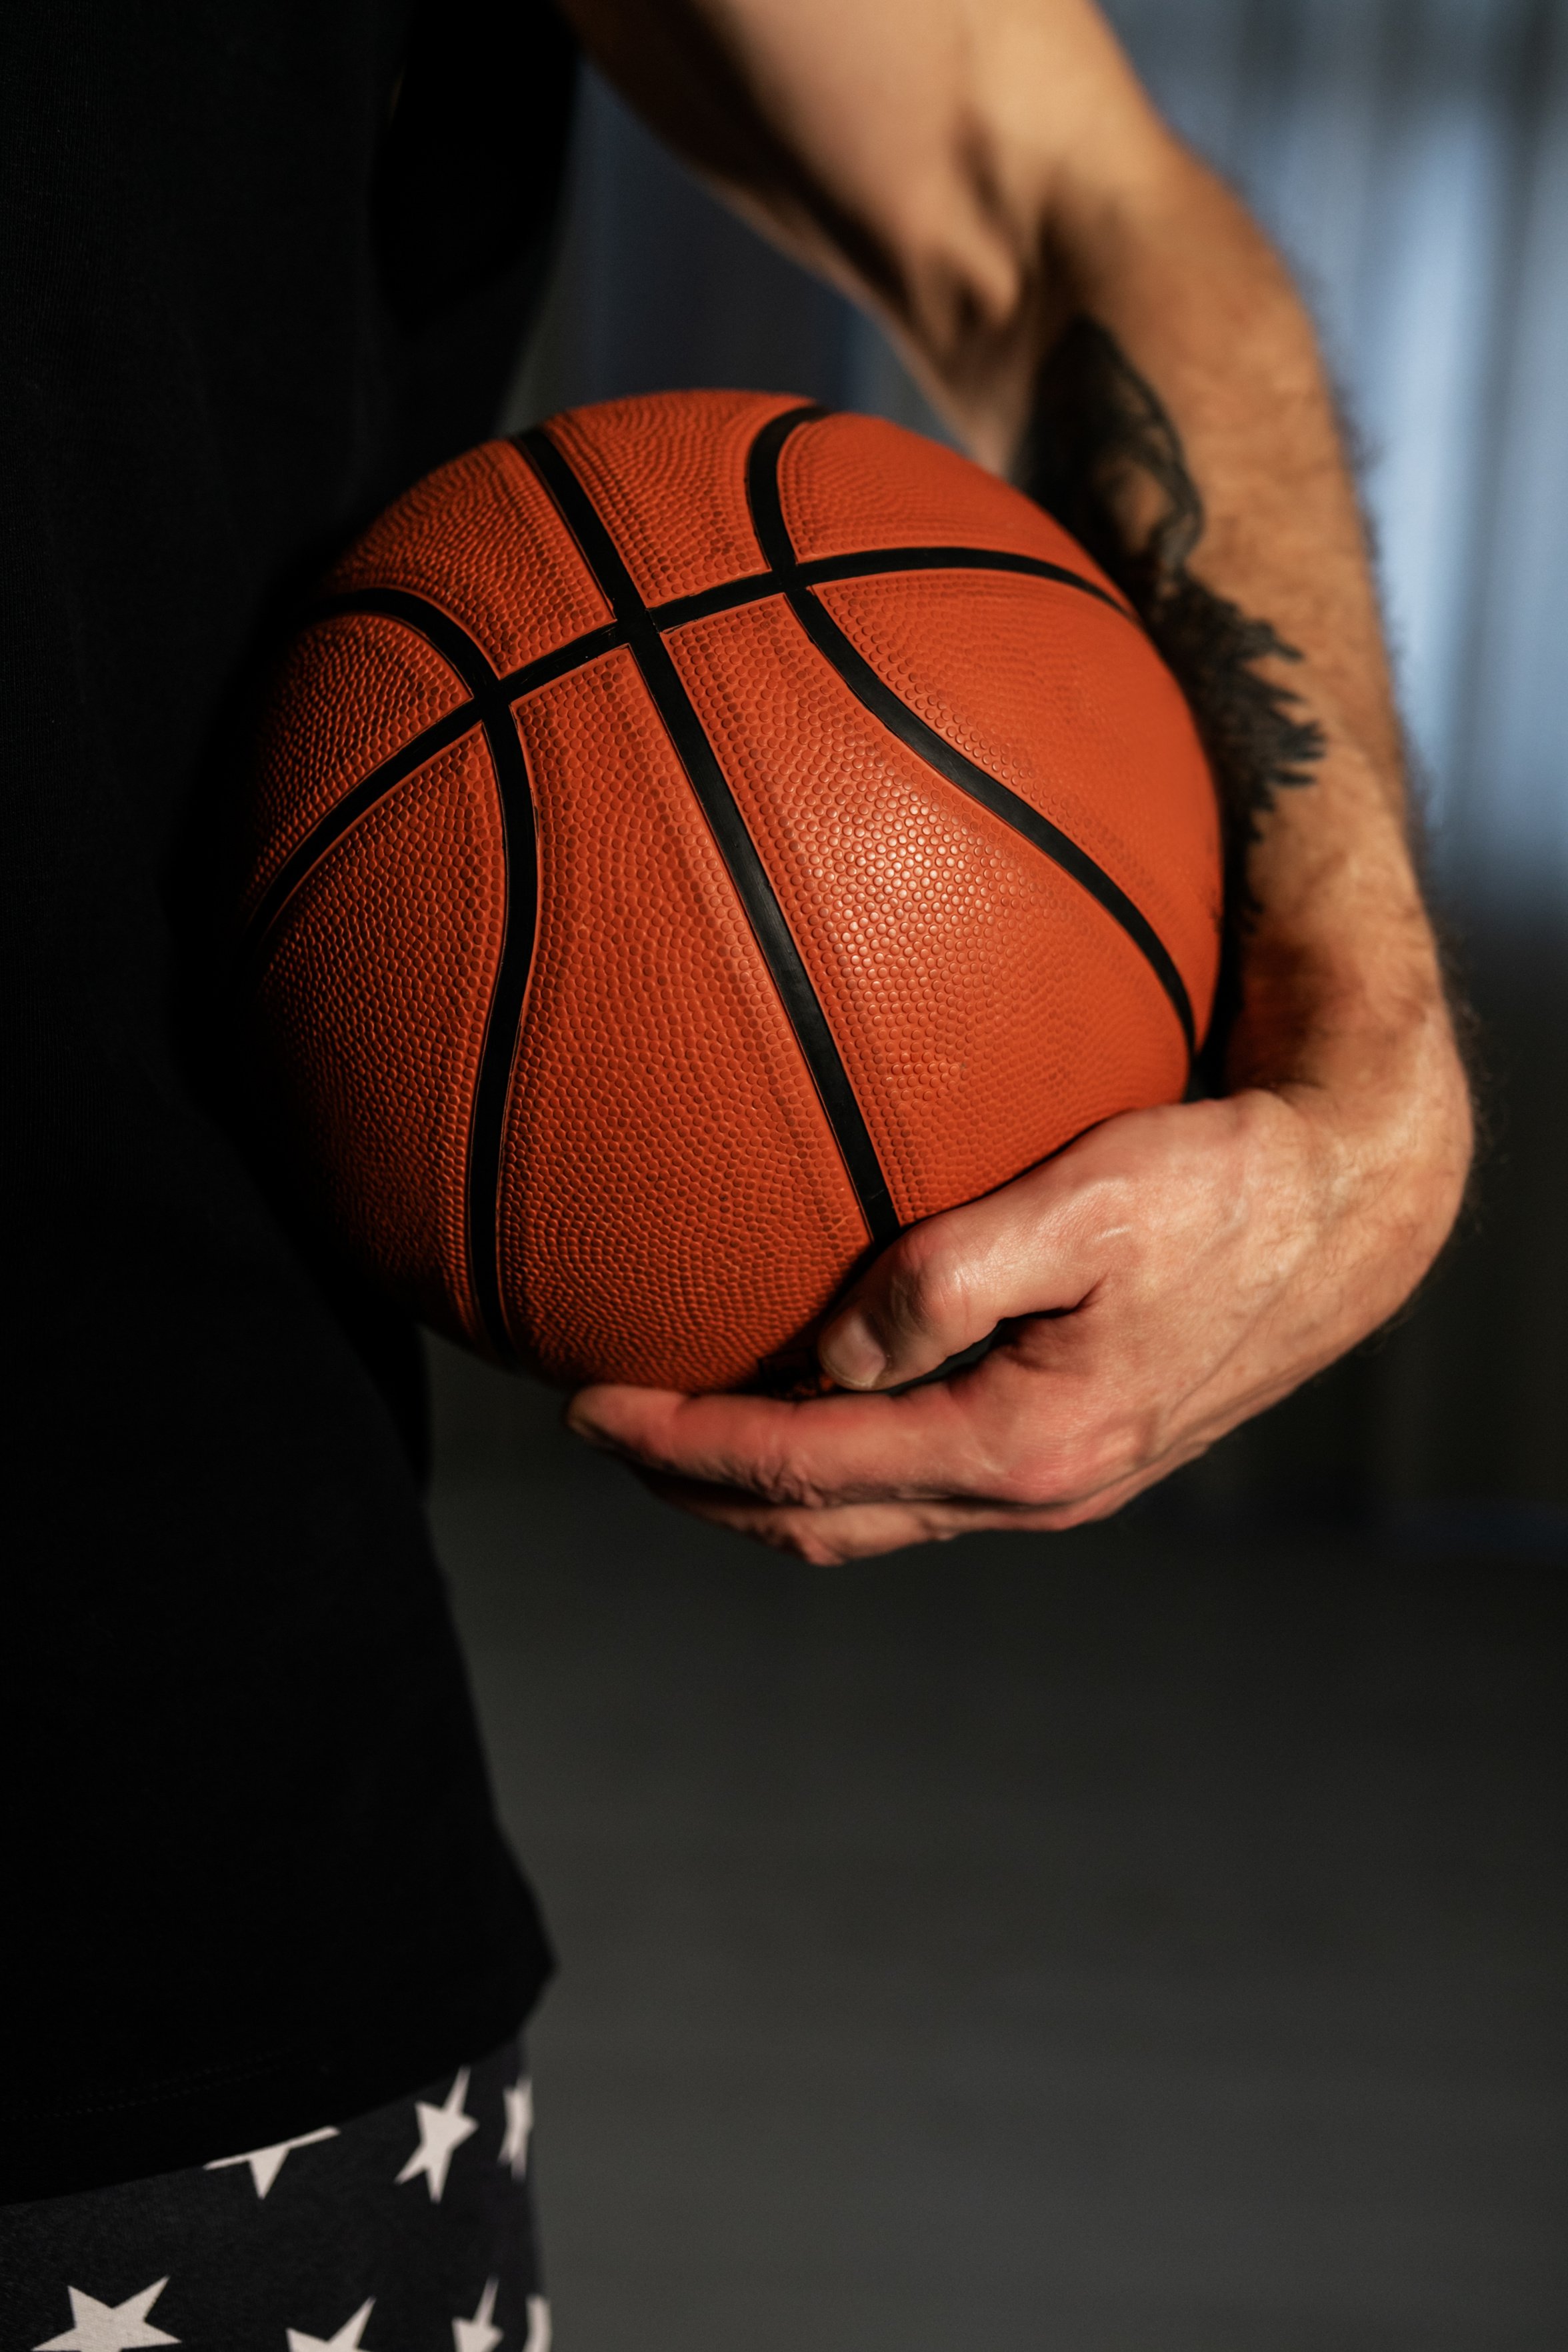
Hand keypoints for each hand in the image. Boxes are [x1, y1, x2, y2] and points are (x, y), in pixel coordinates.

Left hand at [567, 1044, 1469, 1562]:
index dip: (679, 1448)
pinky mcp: (1071, 1443)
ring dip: (763, 1480)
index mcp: (1024, 1446)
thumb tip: (824, 1355)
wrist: (1350, 1206)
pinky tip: (808, 1381)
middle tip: (605, 1424)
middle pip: (818, 1523)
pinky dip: (834, 1448)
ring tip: (679, 1417)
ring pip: (868, 1510)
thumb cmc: (1223, 1181)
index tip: (583, 1405)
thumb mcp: (1085, 1204)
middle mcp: (1034, 1489)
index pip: (802, 1470)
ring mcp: (1055, 1481)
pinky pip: (919, 1471)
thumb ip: (942, 1282)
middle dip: (697, 1487)